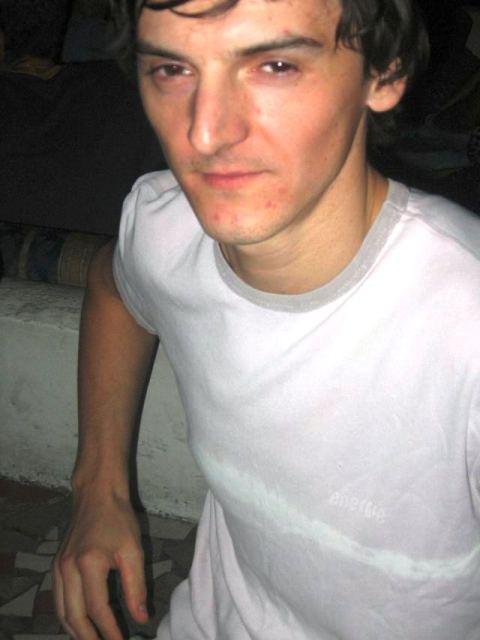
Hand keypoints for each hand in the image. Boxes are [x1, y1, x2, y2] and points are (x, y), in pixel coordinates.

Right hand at [53, 490, 147, 639]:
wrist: (97, 494)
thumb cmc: (118, 518)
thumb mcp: (133, 550)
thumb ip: (137, 587)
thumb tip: (140, 618)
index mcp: (89, 563)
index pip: (97, 609)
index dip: (109, 630)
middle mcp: (68, 568)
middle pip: (74, 616)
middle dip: (89, 638)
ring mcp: (58, 567)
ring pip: (62, 612)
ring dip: (76, 631)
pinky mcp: (56, 565)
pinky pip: (58, 599)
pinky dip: (68, 616)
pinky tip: (80, 623)